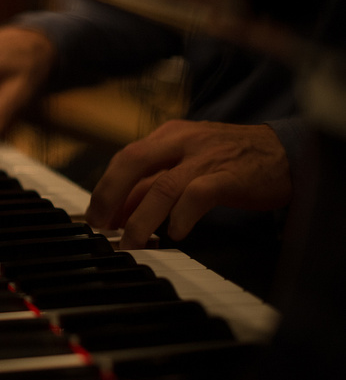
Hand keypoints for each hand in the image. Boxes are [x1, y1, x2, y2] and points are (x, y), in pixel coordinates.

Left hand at [85, 120, 291, 248]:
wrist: (285, 152)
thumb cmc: (230, 160)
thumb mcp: (186, 164)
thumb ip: (152, 185)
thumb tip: (116, 213)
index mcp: (168, 136)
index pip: (125, 158)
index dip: (104, 188)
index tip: (93, 217)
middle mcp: (182, 142)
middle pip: (133, 162)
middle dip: (110, 195)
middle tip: (100, 227)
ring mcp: (206, 157)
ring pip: (162, 185)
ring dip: (141, 218)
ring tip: (131, 243)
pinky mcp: (230, 176)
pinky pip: (198, 195)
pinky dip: (182, 215)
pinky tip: (175, 233)